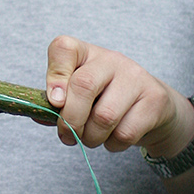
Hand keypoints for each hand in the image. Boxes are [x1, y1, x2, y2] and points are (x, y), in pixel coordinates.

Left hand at [45, 36, 193, 158]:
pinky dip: (112, 145)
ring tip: (91, 138)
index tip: (53, 101)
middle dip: (70, 120)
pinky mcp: (155, 99)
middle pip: (83, 85)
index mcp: (85, 54)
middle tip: (67, 136)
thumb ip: (57, 105)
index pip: (63, 48)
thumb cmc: (106, 102)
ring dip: (91, 138)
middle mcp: (111, 59)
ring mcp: (136, 77)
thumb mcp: (79, 98)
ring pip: (104, 116)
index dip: (54, 75)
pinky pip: (125, 133)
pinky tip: (113, 138)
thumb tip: (38, 114)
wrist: (153, 109)